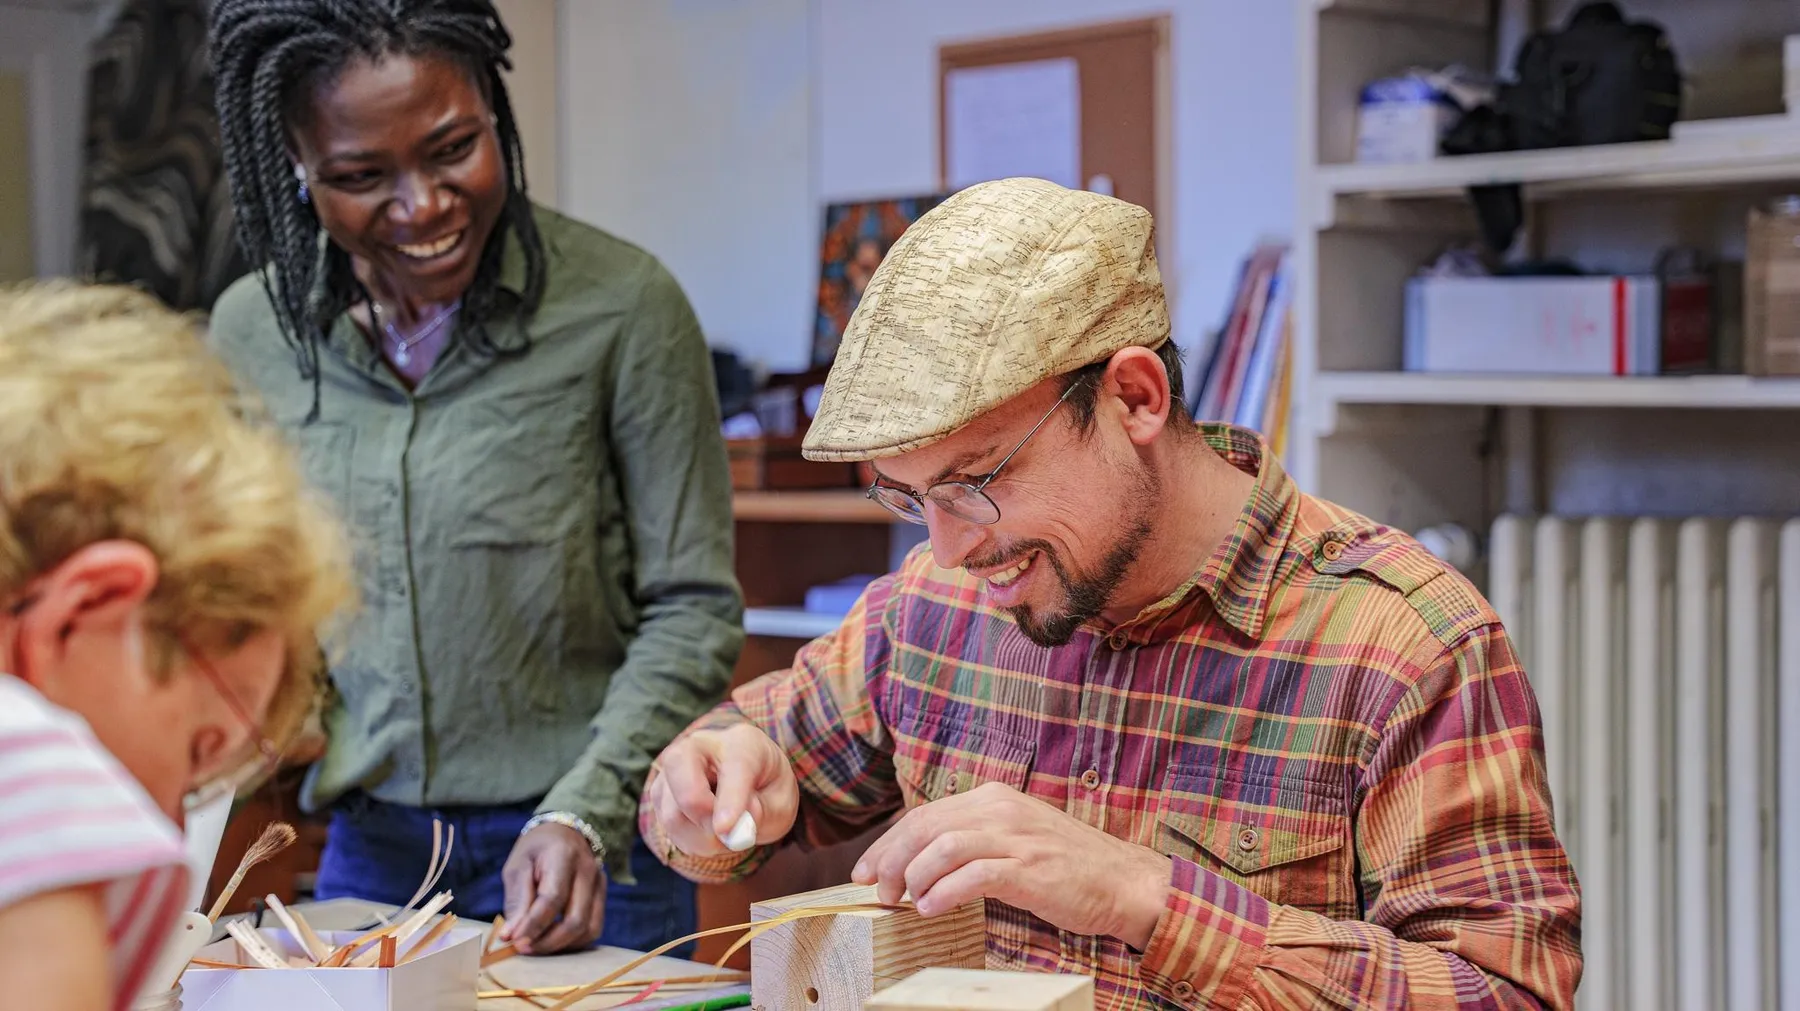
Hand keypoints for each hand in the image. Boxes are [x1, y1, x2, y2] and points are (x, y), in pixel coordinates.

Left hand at [498, 823, 604, 954]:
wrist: (564, 833)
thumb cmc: (536, 850)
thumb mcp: (518, 866)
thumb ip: (517, 900)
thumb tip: (511, 935)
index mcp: (564, 856)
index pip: (553, 898)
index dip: (533, 925)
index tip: (514, 941)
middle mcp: (588, 870)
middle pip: (576, 919)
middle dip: (547, 942)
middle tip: (523, 948)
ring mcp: (600, 884)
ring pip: (588, 929)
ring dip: (560, 945)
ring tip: (536, 946)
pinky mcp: (602, 896)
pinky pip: (593, 928)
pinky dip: (573, 941)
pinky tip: (553, 939)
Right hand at [647, 721, 798, 857]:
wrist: (750, 783)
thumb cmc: (767, 789)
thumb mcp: (782, 803)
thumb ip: (763, 813)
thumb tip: (731, 830)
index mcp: (742, 742)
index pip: (734, 766)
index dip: (730, 800)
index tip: (726, 830)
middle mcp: (701, 745)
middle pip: (679, 767)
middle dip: (701, 811)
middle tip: (726, 833)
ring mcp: (674, 768)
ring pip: (672, 811)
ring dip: (702, 838)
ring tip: (728, 834)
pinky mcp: (661, 793)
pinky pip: (668, 827)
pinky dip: (692, 841)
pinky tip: (711, 833)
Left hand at [851, 782, 1171, 948]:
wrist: (1124, 881)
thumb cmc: (1068, 866)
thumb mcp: (1015, 837)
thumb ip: (973, 840)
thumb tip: (920, 861)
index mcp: (993, 798)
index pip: (924, 814)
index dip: (887, 842)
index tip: (864, 870)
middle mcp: (1001, 809)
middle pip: (924, 826)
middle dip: (889, 860)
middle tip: (875, 890)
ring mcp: (1016, 837)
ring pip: (943, 847)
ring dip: (912, 877)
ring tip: (901, 902)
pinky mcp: (1029, 869)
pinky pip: (973, 875)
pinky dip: (944, 893)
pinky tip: (931, 909)